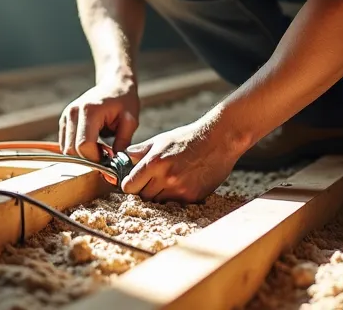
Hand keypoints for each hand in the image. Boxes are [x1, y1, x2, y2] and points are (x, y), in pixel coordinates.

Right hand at [59, 78, 140, 162]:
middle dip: (89, 159)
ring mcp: (66, 116)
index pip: (84, 145)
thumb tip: (116, 164)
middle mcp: (73, 112)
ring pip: (66, 149)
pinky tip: (93, 145)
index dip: (96, 158)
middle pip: (72, 149)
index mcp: (89, 111)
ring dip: (82, 155)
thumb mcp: (131, 121)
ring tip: (100, 149)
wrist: (114, 84)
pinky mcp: (64, 121)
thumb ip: (123, 143)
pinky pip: (65, 144)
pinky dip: (77, 150)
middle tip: (106, 157)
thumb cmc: (124, 101)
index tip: (110, 160)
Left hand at [120, 118, 238, 202]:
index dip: (130, 185)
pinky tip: (182, 183)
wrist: (219, 140)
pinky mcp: (193, 197)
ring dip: (160, 195)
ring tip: (170, 180)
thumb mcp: (161, 140)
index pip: (129, 187)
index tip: (133, 183)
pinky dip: (176, 197)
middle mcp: (165, 178)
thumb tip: (123, 157)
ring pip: (159, 202)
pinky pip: (176, 204)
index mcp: (154, 163)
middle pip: (144, 197)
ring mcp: (180, 189)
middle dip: (145, 190)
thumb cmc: (188, 138)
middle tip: (154, 180)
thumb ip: (140, 151)